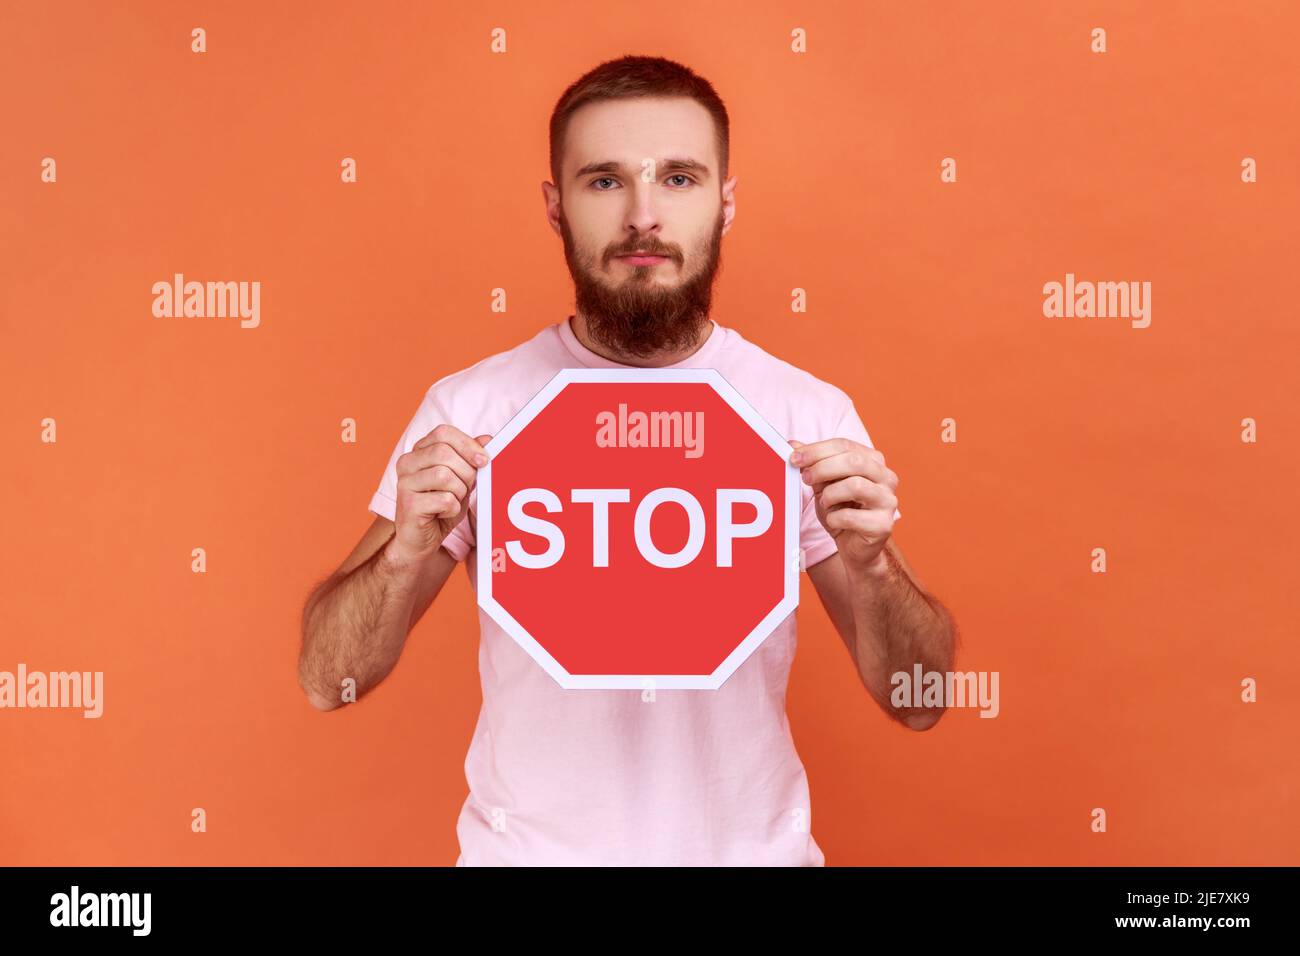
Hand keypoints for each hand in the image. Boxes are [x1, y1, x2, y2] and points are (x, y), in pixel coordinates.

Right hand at [392, 424, 492, 563]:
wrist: (420, 540)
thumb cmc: (440, 507)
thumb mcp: (461, 479)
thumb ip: (471, 458)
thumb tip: (487, 438)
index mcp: (419, 451)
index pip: (443, 433)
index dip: (467, 444)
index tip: (484, 460)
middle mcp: (407, 462)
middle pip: (445, 453)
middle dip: (466, 472)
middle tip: (465, 489)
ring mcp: (405, 483)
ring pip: (444, 475)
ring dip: (459, 492)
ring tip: (452, 502)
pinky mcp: (408, 504)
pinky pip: (444, 499)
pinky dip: (452, 509)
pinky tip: (443, 514)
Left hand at [788, 437, 898, 572]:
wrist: (855, 547)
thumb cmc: (841, 511)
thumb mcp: (823, 484)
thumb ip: (812, 464)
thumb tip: (792, 444)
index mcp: (873, 461)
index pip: (844, 445)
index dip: (816, 450)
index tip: (794, 457)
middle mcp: (886, 477)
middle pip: (854, 461)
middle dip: (822, 468)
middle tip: (805, 478)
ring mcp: (888, 501)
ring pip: (855, 485)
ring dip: (830, 494)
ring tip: (825, 503)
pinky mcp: (883, 525)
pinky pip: (851, 516)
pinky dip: (834, 518)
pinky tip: (835, 521)